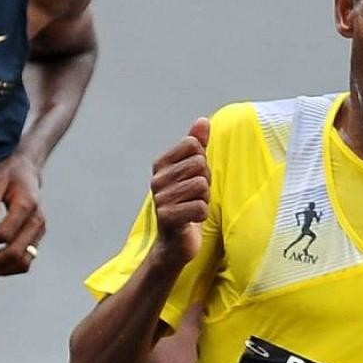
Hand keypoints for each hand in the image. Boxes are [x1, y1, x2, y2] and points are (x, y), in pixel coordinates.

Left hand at [0, 153, 45, 275]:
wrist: (27, 170)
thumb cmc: (10, 173)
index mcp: (27, 206)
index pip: (5, 234)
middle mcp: (36, 222)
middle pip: (15, 253)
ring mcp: (38, 232)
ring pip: (22, 263)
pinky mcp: (36, 238)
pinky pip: (24, 261)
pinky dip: (6, 268)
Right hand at [150, 118, 210, 266]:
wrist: (175, 242)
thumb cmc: (186, 203)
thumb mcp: (193, 171)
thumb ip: (197, 145)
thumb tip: (202, 120)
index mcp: (161, 164)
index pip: (193, 146)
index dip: (202, 163)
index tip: (194, 178)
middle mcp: (157, 179)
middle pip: (200, 166)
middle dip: (205, 182)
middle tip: (195, 196)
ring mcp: (160, 198)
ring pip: (201, 187)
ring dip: (204, 199)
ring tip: (192, 207)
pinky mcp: (167, 217)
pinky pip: (200, 207)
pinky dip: (202, 214)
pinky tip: (192, 219)